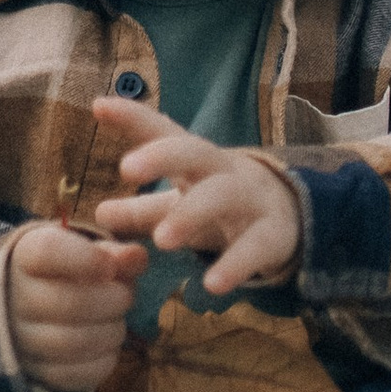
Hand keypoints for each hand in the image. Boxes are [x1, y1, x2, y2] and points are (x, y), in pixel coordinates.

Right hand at [6, 219, 143, 391]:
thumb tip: (136, 257)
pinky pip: (77, 374)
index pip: (47, 252)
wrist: (33, 306)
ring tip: (116, 318)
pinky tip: (106, 343)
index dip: (86, 259)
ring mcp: (21, 340)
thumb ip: (113, 251)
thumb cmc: (69, 271)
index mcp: (25, 256)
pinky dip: (104, 359)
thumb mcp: (87, 250)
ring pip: (74, 342)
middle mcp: (14, 298)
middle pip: (68, 302)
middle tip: (125, 295)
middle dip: (113, 300)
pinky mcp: (38, 372)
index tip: (110, 267)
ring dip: (111, 330)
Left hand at [92, 96, 303, 298]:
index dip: (134, 118)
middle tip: (127, 169)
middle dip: (162, 156)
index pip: (165, 132)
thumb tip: (100, 215)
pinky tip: (213, 285)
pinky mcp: (274, 234)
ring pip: (224, 195)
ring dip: (192, 213)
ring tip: (161, 241)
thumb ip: (141, 210)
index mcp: (197, 160)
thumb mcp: (183, 203)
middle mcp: (224, 170)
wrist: (291, 218)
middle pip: (196, 152)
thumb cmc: (222, 205)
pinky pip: (256, 246)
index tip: (99, 106)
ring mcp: (252, 199)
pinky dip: (235, 265)